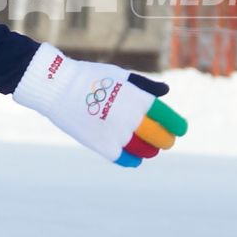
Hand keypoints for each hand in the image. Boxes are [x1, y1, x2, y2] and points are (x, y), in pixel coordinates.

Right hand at [10, 43, 187, 167]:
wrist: (58, 86)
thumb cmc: (91, 78)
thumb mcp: (121, 76)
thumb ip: (145, 87)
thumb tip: (166, 93)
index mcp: (140, 98)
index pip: (170, 119)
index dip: (177, 127)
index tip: (179, 130)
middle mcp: (133, 117)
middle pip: (161, 138)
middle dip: (165, 140)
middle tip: (163, 140)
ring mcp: (118, 134)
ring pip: (146, 151)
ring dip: (149, 150)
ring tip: (147, 146)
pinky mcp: (103, 147)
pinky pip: (128, 160)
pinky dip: (133, 159)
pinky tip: (133, 155)